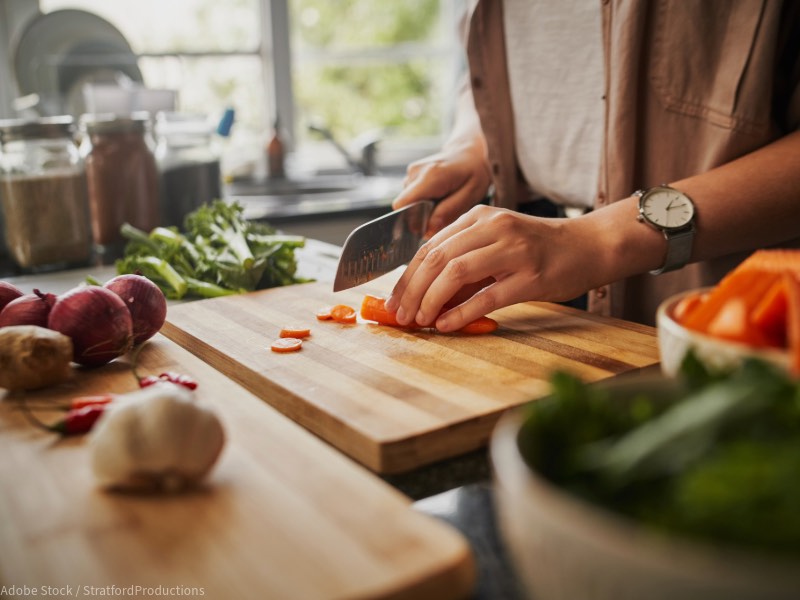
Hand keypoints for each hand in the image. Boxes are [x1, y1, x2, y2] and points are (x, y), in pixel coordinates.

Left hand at [385, 205, 607, 331]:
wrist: (589, 246)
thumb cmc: (540, 249)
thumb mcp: (497, 244)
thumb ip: (465, 263)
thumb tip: (426, 297)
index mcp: (479, 217)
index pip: (430, 247)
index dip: (407, 276)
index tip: (394, 300)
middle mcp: (493, 227)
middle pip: (437, 258)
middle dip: (412, 290)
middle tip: (401, 315)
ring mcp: (513, 250)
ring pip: (456, 273)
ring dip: (431, 300)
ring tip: (420, 321)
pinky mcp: (531, 276)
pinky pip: (487, 296)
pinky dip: (461, 313)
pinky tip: (446, 325)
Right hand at [392, 140, 491, 237]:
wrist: (469, 152)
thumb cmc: (473, 173)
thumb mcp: (470, 194)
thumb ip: (448, 211)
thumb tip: (427, 230)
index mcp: (430, 176)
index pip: (403, 205)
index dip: (411, 221)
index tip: (429, 226)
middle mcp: (415, 172)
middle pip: (405, 207)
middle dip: (421, 217)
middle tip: (444, 212)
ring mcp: (411, 173)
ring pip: (409, 203)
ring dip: (424, 209)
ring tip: (444, 201)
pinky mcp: (411, 176)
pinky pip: (412, 197)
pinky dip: (423, 202)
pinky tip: (438, 196)